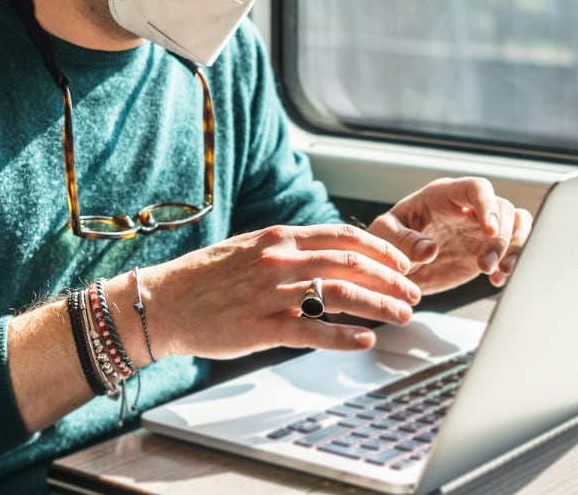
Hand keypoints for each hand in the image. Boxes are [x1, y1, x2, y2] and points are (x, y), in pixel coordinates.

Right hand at [141, 224, 421, 358]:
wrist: (163, 301)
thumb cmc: (206, 277)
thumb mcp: (251, 247)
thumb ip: (290, 248)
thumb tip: (331, 252)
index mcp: (281, 238)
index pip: (345, 237)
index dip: (381, 250)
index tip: (403, 263)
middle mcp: (281, 261)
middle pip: (351, 265)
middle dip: (391, 279)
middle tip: (414, 293)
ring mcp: (272, 294)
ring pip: (340, 295)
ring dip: (379, 306)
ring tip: (402, 316)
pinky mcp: (261, 328)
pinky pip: (312, 331)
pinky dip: (343, 336)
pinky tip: (365, 340)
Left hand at [368, 177, 532, 294]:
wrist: (397, 267)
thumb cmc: (388, 241)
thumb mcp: (384, 235)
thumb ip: (402, 239)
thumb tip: (428, 249)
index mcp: (443, 195)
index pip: (476, 188)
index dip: (487, 205)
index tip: (489, 230)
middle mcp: (468, 207)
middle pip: (502, 208)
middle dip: (500, 238)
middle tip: (484, 265)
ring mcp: (480, 226)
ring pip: (516, 223)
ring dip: (514, 248)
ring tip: (497, 272)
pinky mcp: (488, 247)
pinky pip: (516, 245)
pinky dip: (514, 261)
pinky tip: (498, 279)